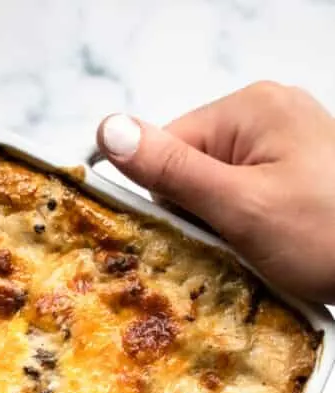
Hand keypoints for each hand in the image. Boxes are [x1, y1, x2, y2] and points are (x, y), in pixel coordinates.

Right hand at [95, 81, 334, 302]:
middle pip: (192, 170)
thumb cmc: (328, 235)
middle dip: (194, 217)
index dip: (159, 198)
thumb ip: (171, 171)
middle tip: (217, 253)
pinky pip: (247, 202)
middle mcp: (268, 117)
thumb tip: (107, 130)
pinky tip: (261, 253)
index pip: (168, 145)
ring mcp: (287, 147)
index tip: (169, 240)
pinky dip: (244, 232)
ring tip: (245, 256)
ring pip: (218, 192)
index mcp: (250, 108)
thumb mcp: (240, 206)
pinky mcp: (299, 178)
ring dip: (219, 231)